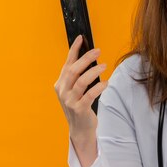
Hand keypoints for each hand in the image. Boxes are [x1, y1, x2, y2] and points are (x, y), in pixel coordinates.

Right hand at [54, 35, 107, 151]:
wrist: (80, 128)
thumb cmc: (80, 105)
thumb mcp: (75, 89)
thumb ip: (79, 76)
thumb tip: (89, 57)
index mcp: (60, 84)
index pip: (67, 63)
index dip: (74, 50)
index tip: (80, 38)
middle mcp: (62, 91)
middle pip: (73, 70)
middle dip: (86, 58)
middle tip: (98, 51)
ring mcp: (69, 101)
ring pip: (81, 81)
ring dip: (93, 71)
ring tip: (104, 66)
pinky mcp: (79, 109)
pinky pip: (89, 95)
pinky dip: (98, 87)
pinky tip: (105, 83)